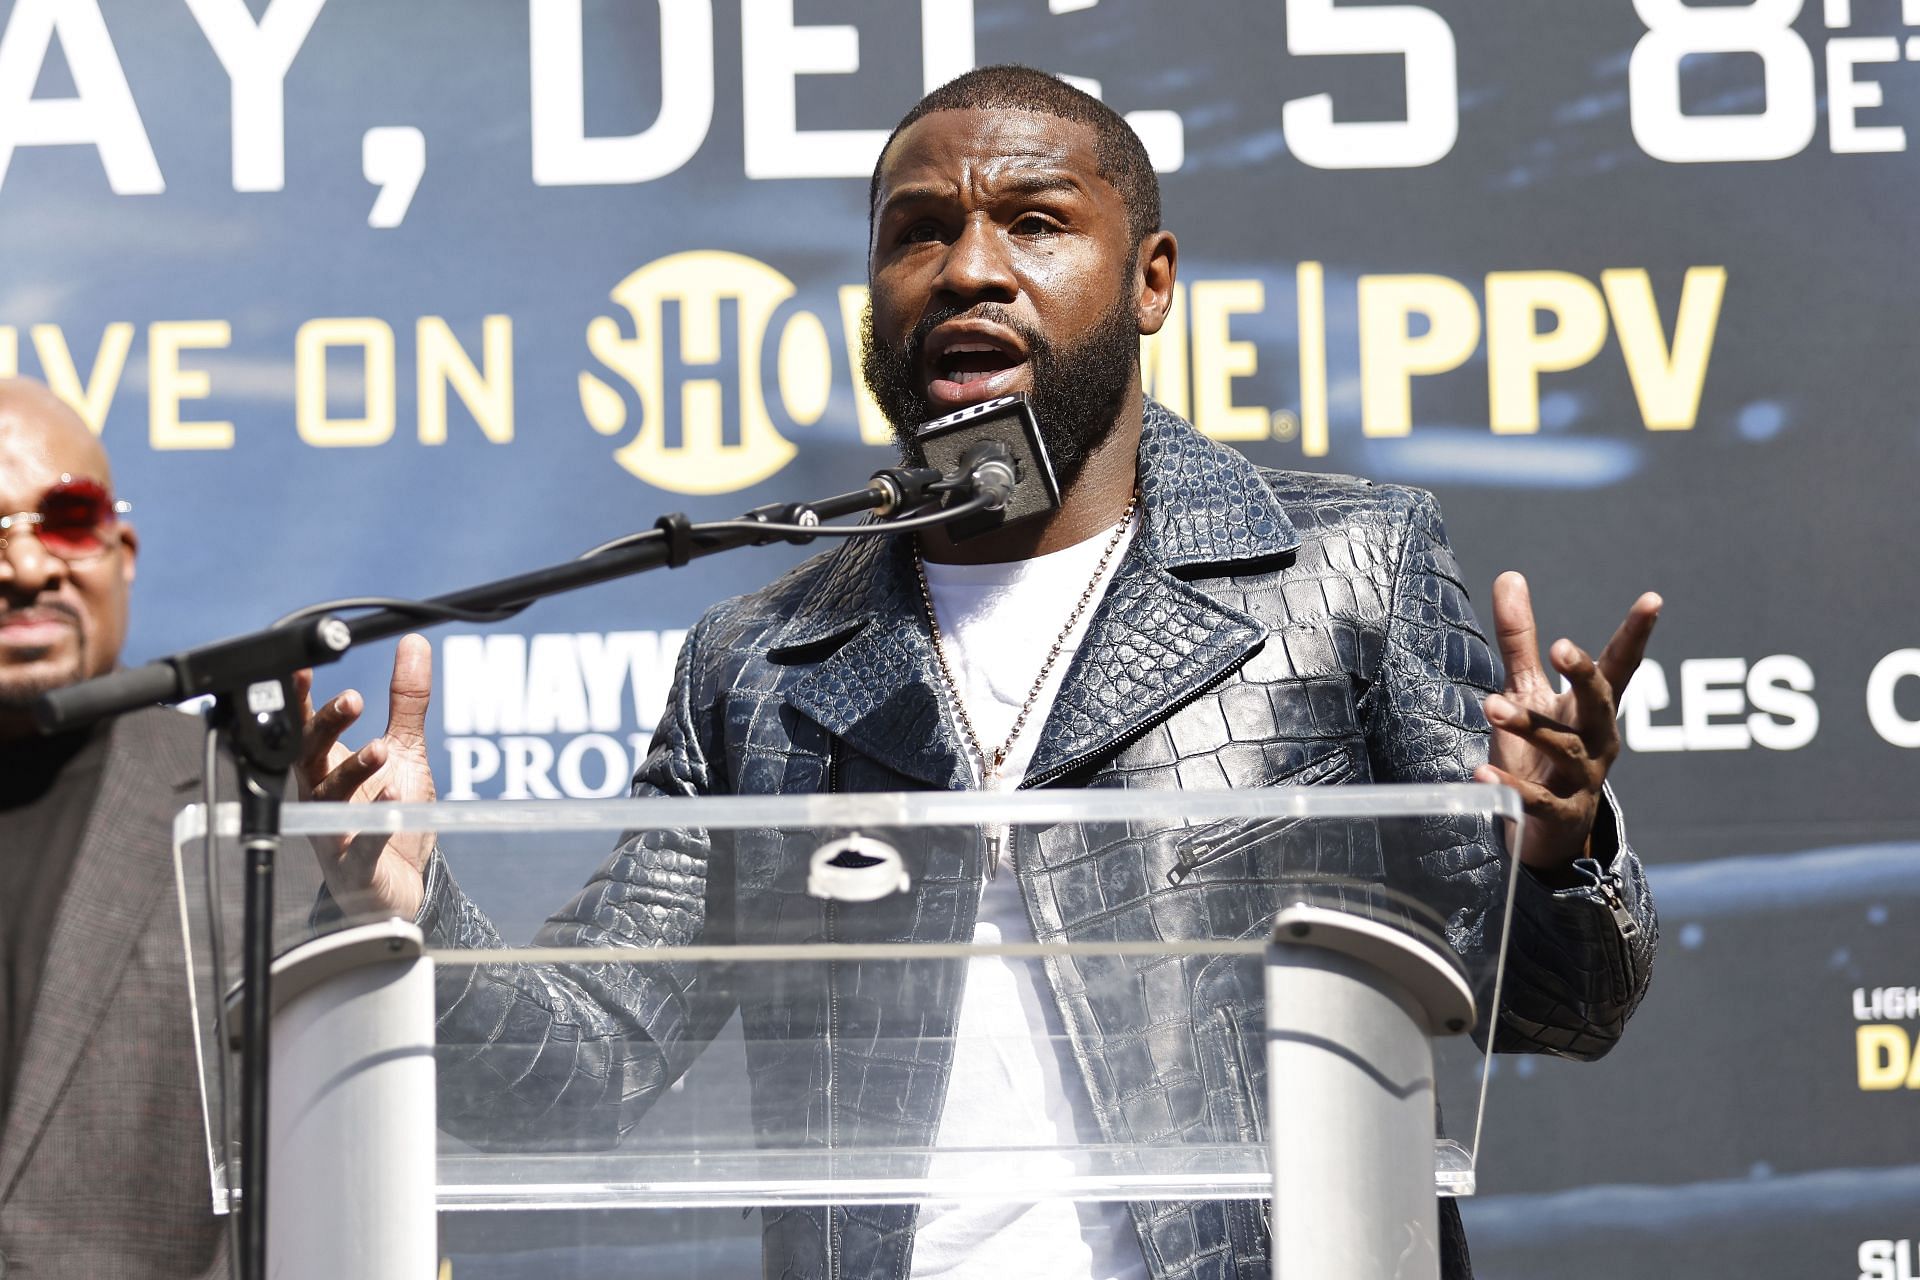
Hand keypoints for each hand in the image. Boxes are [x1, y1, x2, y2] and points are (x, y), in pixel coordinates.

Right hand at [294, 633, 437, 919]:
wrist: (398, 884)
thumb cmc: (391, 814)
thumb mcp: (406, 750)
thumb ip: (406, 701)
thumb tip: (414, 644)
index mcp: (327, 767)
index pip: (306, 727)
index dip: (299, 699)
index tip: (300, 667)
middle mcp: (322, 797)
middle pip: (308, 756)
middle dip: (324, 727)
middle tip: (351, 700)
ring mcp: (334, 832)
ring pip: (330, 799)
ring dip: (353, 771)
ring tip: (382, 748)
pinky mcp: (356, 866)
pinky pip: (361, 844)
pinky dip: (375, 823)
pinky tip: (394, 800)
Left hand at [1472, 572, 1660, 876]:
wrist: (1544, 829)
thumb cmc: (1540, 749)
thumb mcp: (1528, 690)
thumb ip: (1519, 639)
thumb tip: (1510, 575)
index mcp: (1592, 707)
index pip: (1619, 665)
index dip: (1635, 634)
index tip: (1653, 599)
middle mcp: (1597, 739)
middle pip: (1601, 703)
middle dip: (1584, 674)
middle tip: (1560, 646)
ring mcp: (1581, 778)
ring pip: (1564, 747)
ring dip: (1529, 725)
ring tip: (1491, 705)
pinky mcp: (1557, 813)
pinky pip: (1536, 799)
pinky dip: (1509, 786)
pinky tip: (1481, 772)